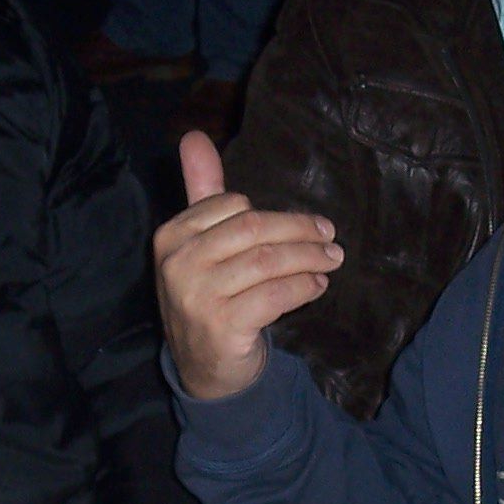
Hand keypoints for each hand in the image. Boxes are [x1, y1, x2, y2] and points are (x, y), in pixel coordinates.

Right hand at [153, 132, 340, 400]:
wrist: (203, 368)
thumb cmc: (207, 296)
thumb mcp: (199, 243)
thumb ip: (201, 190)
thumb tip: (193, 136)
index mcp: (171, 236)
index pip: (234, 206)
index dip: (278, 215)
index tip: (311, 225)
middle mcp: (178, 264)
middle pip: (254, 229)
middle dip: (301, 232)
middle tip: (332, 239)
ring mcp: (197, 297)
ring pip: (268, 262)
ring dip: (309, 259)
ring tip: (332, 260)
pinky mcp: (221, 326)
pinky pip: (274, 295)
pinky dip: (303, 287)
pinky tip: (317, 286)